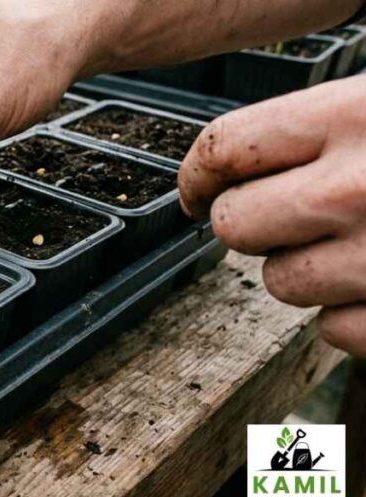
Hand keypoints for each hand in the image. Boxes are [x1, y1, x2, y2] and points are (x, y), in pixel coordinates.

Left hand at [179, 77, 365, 355]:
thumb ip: (318, 129)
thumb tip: (231, 163)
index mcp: (351, 117)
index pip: (224, 147)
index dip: (199, 175)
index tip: (196, 192)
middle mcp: (356, 188)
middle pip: (234, 224)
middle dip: (252, 224)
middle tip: (292, 216)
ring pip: (280, 283)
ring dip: (305, 269)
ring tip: (358, 244)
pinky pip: (334, 330)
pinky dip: (354, 313)